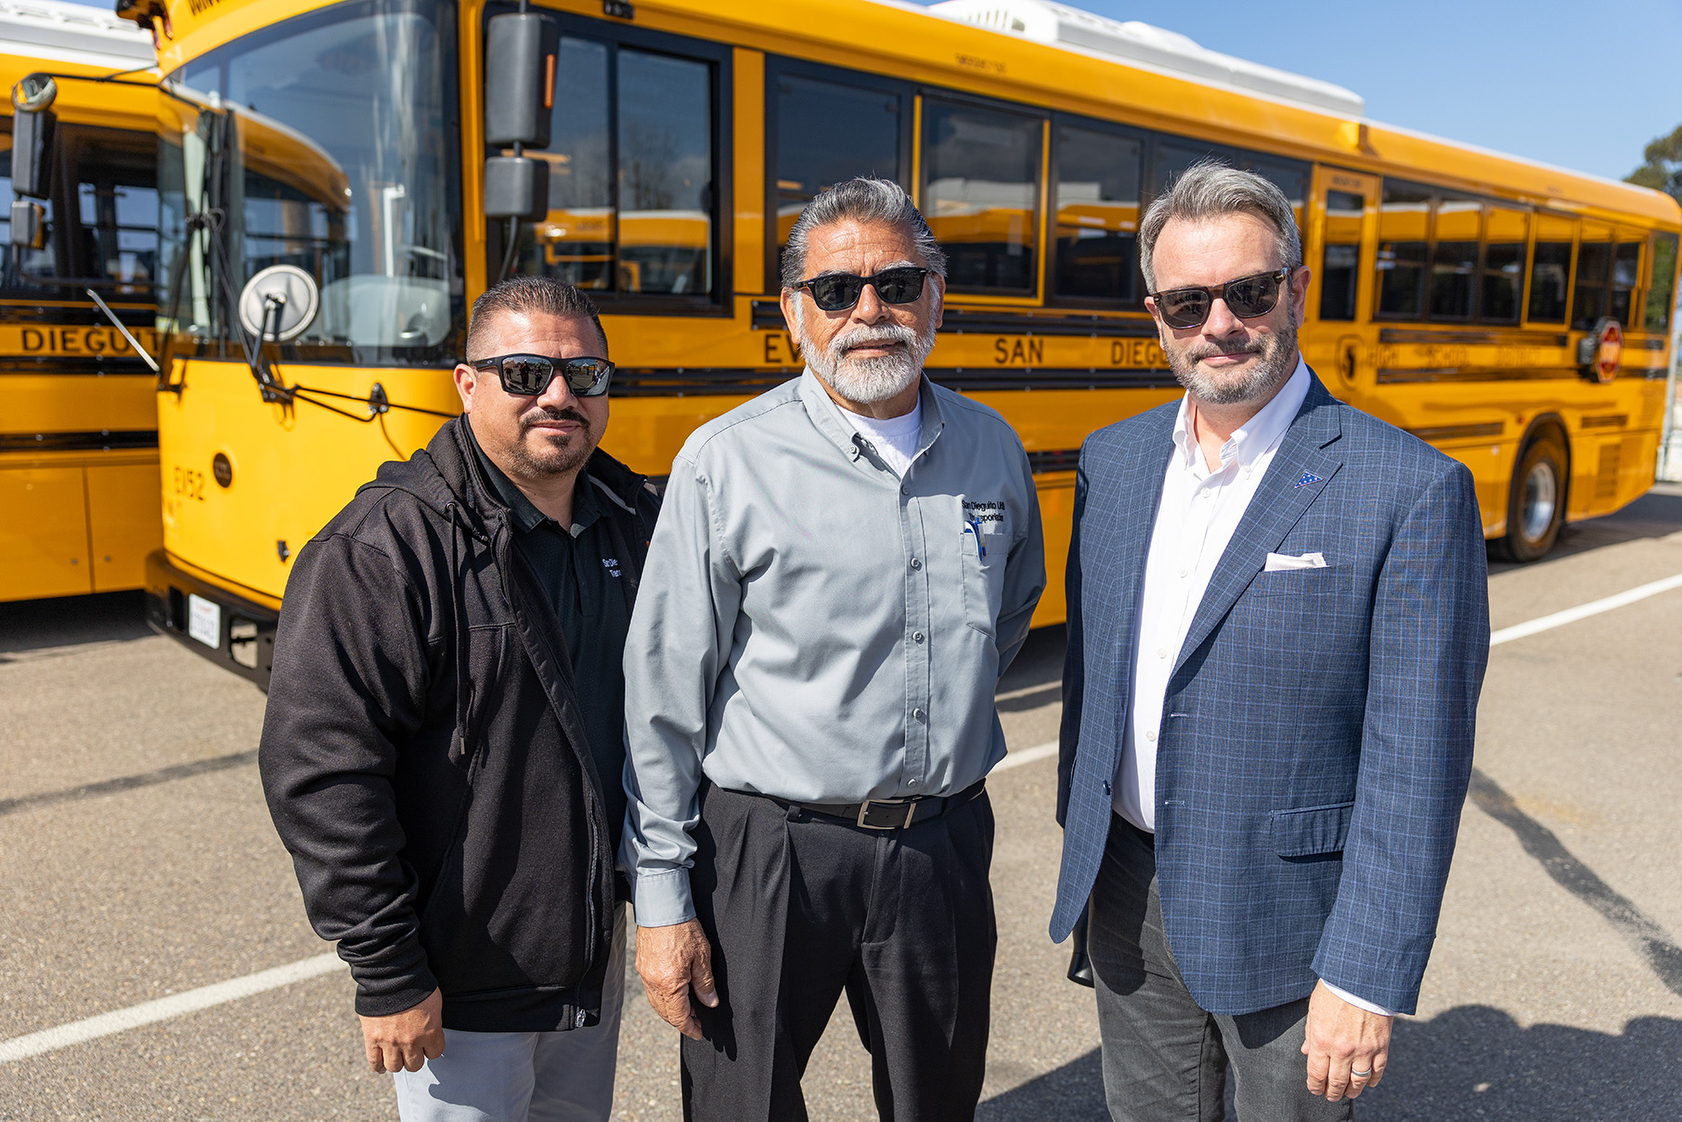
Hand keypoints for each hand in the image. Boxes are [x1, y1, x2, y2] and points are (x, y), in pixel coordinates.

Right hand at [358, 987, 444, 1073]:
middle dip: (414, 1058)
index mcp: (430, 1032)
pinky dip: (378, 1066)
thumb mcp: (434, 1002)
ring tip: (397, 1056)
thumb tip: (430, 1033)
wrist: (392, 975)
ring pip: (395, 1067)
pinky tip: (382, 1064)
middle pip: (414, 1065)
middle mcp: (411, 1041)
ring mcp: (390, 1042)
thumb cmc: (416, 984)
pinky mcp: (372, 1039)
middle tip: (411, 1050)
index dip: (431, 1048)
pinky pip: (374, 1062)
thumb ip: (433, 1022)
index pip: (435, 1053)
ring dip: (397, 1062)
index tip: (427, 1044)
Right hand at [635, 918, 718, 1039]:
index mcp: (670, 984)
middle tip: (696, 1022)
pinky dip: (662, 998)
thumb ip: (705, 983)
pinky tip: (673, 993)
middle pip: (665, 1013)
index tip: (698, 1033)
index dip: (690, 1028)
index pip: (679, 1017)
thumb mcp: (702, 956)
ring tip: (687, 1009)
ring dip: (670, 1010)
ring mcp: (645, 974)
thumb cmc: (683, 928)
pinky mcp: (641, 965)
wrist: (661, 905)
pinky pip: (651, 991)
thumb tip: (710, 1002)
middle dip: (680, 1021)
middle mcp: (653, 983)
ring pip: (656, 1003)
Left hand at [1302, 980, 1391, 1100]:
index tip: (1315, 1090)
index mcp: (1321, 1040)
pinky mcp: (1381, 1047)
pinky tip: (1368, 1083)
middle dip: (1332, 1093)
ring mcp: (1363, 1050)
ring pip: (1358, 1082)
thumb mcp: (1314, 1009)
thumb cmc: (1334, 989)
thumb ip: (1310, 1033)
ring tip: (1348, 1093)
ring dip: (1352, 1091)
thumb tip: (1305, 1051)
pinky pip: (1377, 1071)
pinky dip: (1372, 1080)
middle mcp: (1341, 1049)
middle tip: (1330, 1096)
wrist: (1362, 978)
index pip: (1316, 1073)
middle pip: (1336, 1082)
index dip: (1315, 1086)